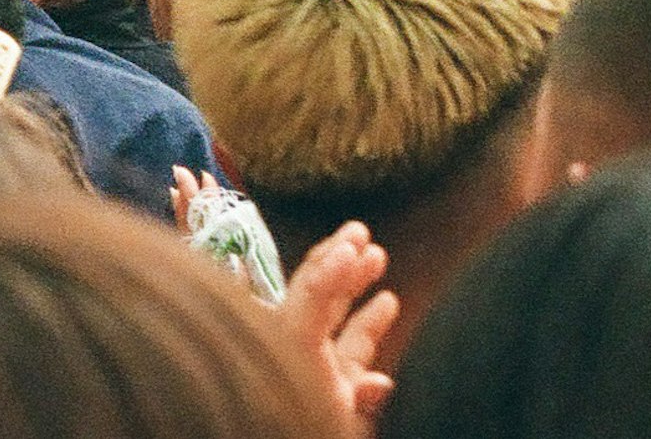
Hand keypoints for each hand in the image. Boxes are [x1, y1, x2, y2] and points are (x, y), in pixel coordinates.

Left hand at [274, 221, 399, 435]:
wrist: (261, 436)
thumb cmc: (304, 428)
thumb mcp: (334, 422)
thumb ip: (358, 404)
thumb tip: (382, 382)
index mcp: (294, 356)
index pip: (310, 303)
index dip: (329, 273)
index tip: (351, 247)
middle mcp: (301, 359)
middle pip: (316, 298)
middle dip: (339, 263)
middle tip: (361, 233)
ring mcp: (317, 375)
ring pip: (335, 322)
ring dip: (356, 288)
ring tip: (377, 256)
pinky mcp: (332, 394)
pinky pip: (348, 351)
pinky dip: (365, 326)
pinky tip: (389, 303)